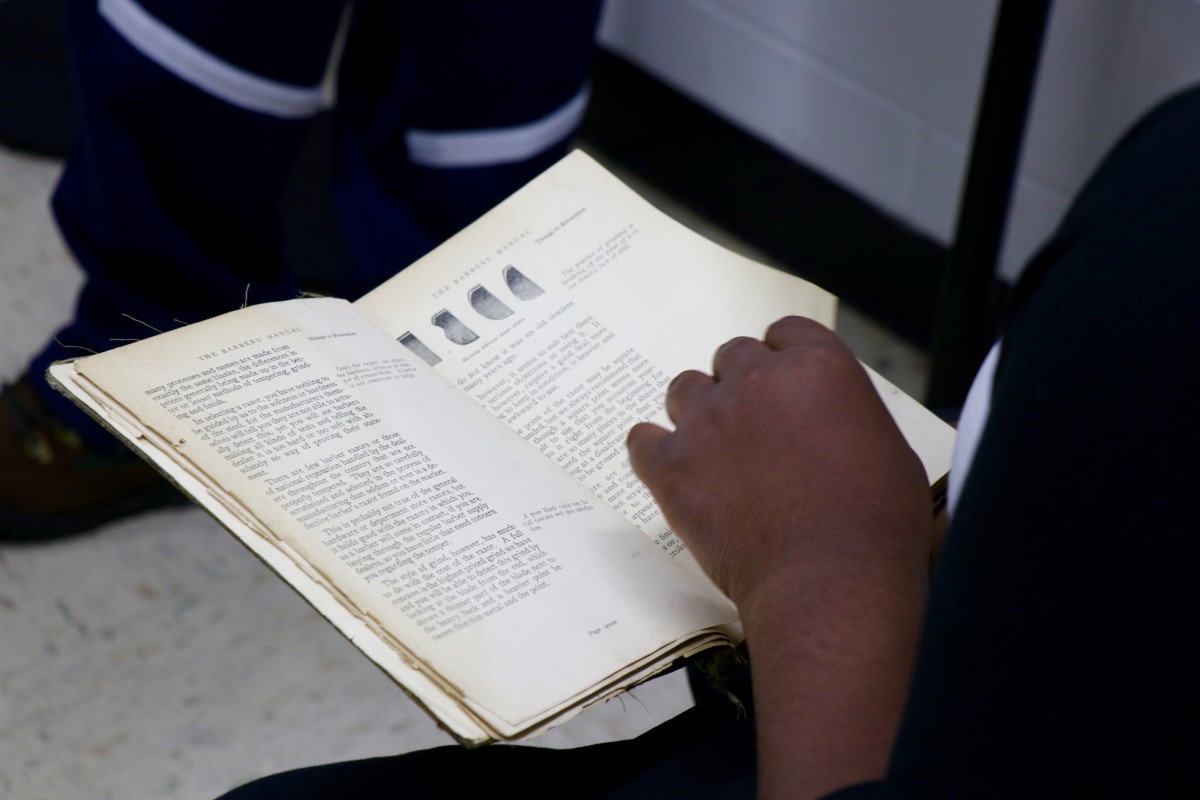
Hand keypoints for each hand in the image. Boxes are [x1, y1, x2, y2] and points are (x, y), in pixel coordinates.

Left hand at [627, 316, 934, 797]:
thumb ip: (853, 416)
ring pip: (685, 389)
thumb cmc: (875, 526)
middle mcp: (758, 379)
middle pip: (733, 357)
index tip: (784, 389)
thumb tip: (844, 421)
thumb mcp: (892, 451)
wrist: (830, 581)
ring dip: (699, 413)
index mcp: (818, 365)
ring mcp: (708, 419)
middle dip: (742, 387)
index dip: (783, 361)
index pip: (784, 333)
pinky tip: (671, 469)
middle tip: (754, 431)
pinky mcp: (672, 464)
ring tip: (716, 453)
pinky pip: (642, 439)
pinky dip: (654, 452)